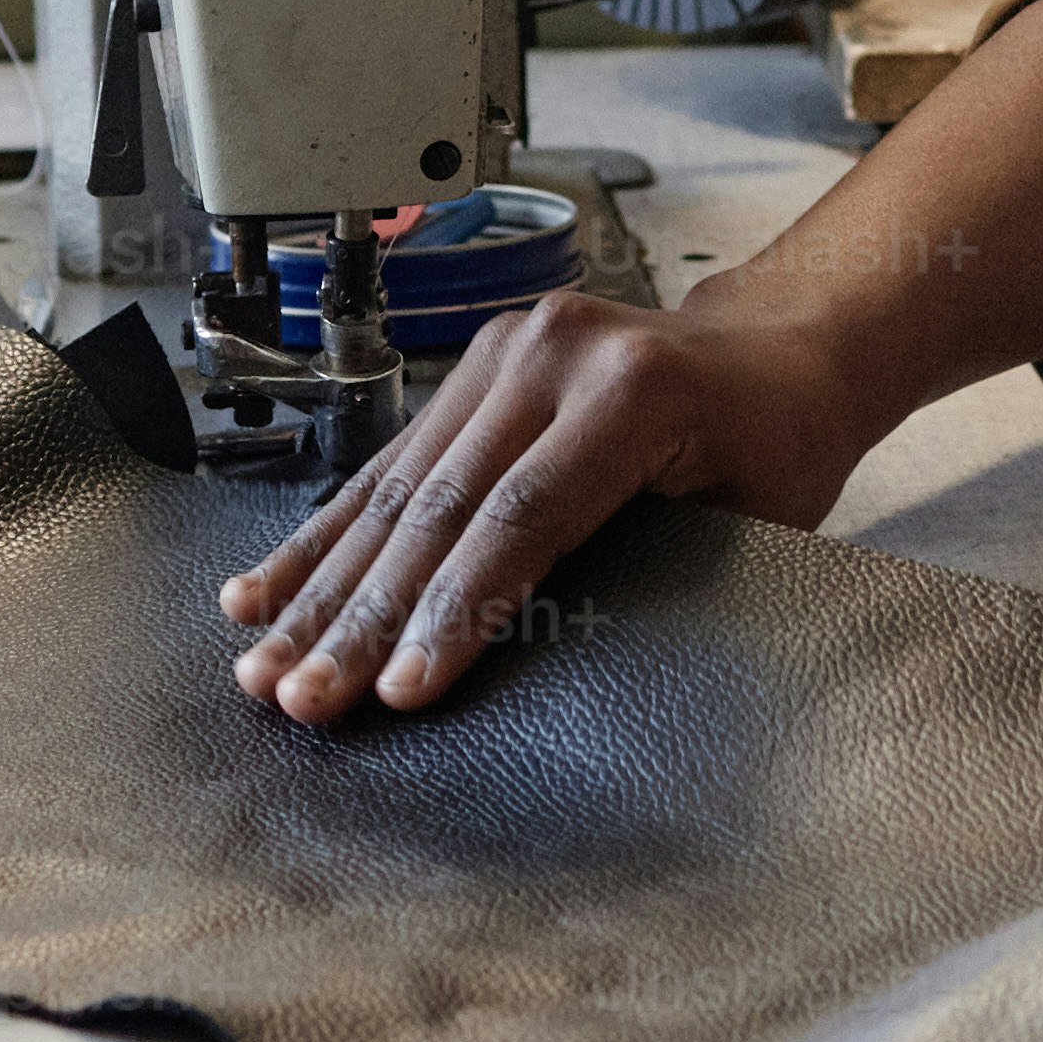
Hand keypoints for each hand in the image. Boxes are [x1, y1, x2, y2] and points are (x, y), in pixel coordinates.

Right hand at [219, 294, 883, 725]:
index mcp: (632, 390)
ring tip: (262, 665)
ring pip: (397, 490)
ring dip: (322, 587)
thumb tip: (555, 681)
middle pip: (439, 507)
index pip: (524, 518)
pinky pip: (389, 464)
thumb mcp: (751, 519)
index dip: (455, 612)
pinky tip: (265, 588)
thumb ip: (655, 577)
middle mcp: (554, 355)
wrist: (780, 343)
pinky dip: (327, 535)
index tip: (397, 692)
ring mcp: (505, 350)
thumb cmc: (779, 440)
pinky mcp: (474, 364)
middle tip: (303, 699)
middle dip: (361, 617)